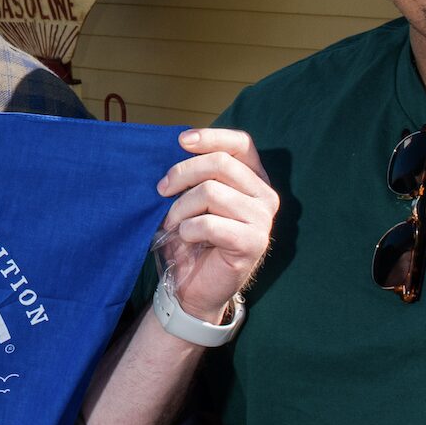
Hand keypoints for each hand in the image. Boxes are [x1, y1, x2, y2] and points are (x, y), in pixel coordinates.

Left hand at [152, 129, 275, 324]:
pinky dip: (187, 229)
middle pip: (221, 163)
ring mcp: (263, 220)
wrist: (192, 288)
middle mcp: (264, 196)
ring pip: (211, 192)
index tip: (181, 141)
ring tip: (172, 222)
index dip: (211, 137)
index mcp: (253, 179)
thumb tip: (175, 146)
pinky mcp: (253, 243)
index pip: (241, 144)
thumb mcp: (190, 199)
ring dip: (180, 208)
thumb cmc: (190, 240)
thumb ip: (192, 175)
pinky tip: (186, 238)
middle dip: (182, 173)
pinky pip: (209, 223)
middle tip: (160, 190)